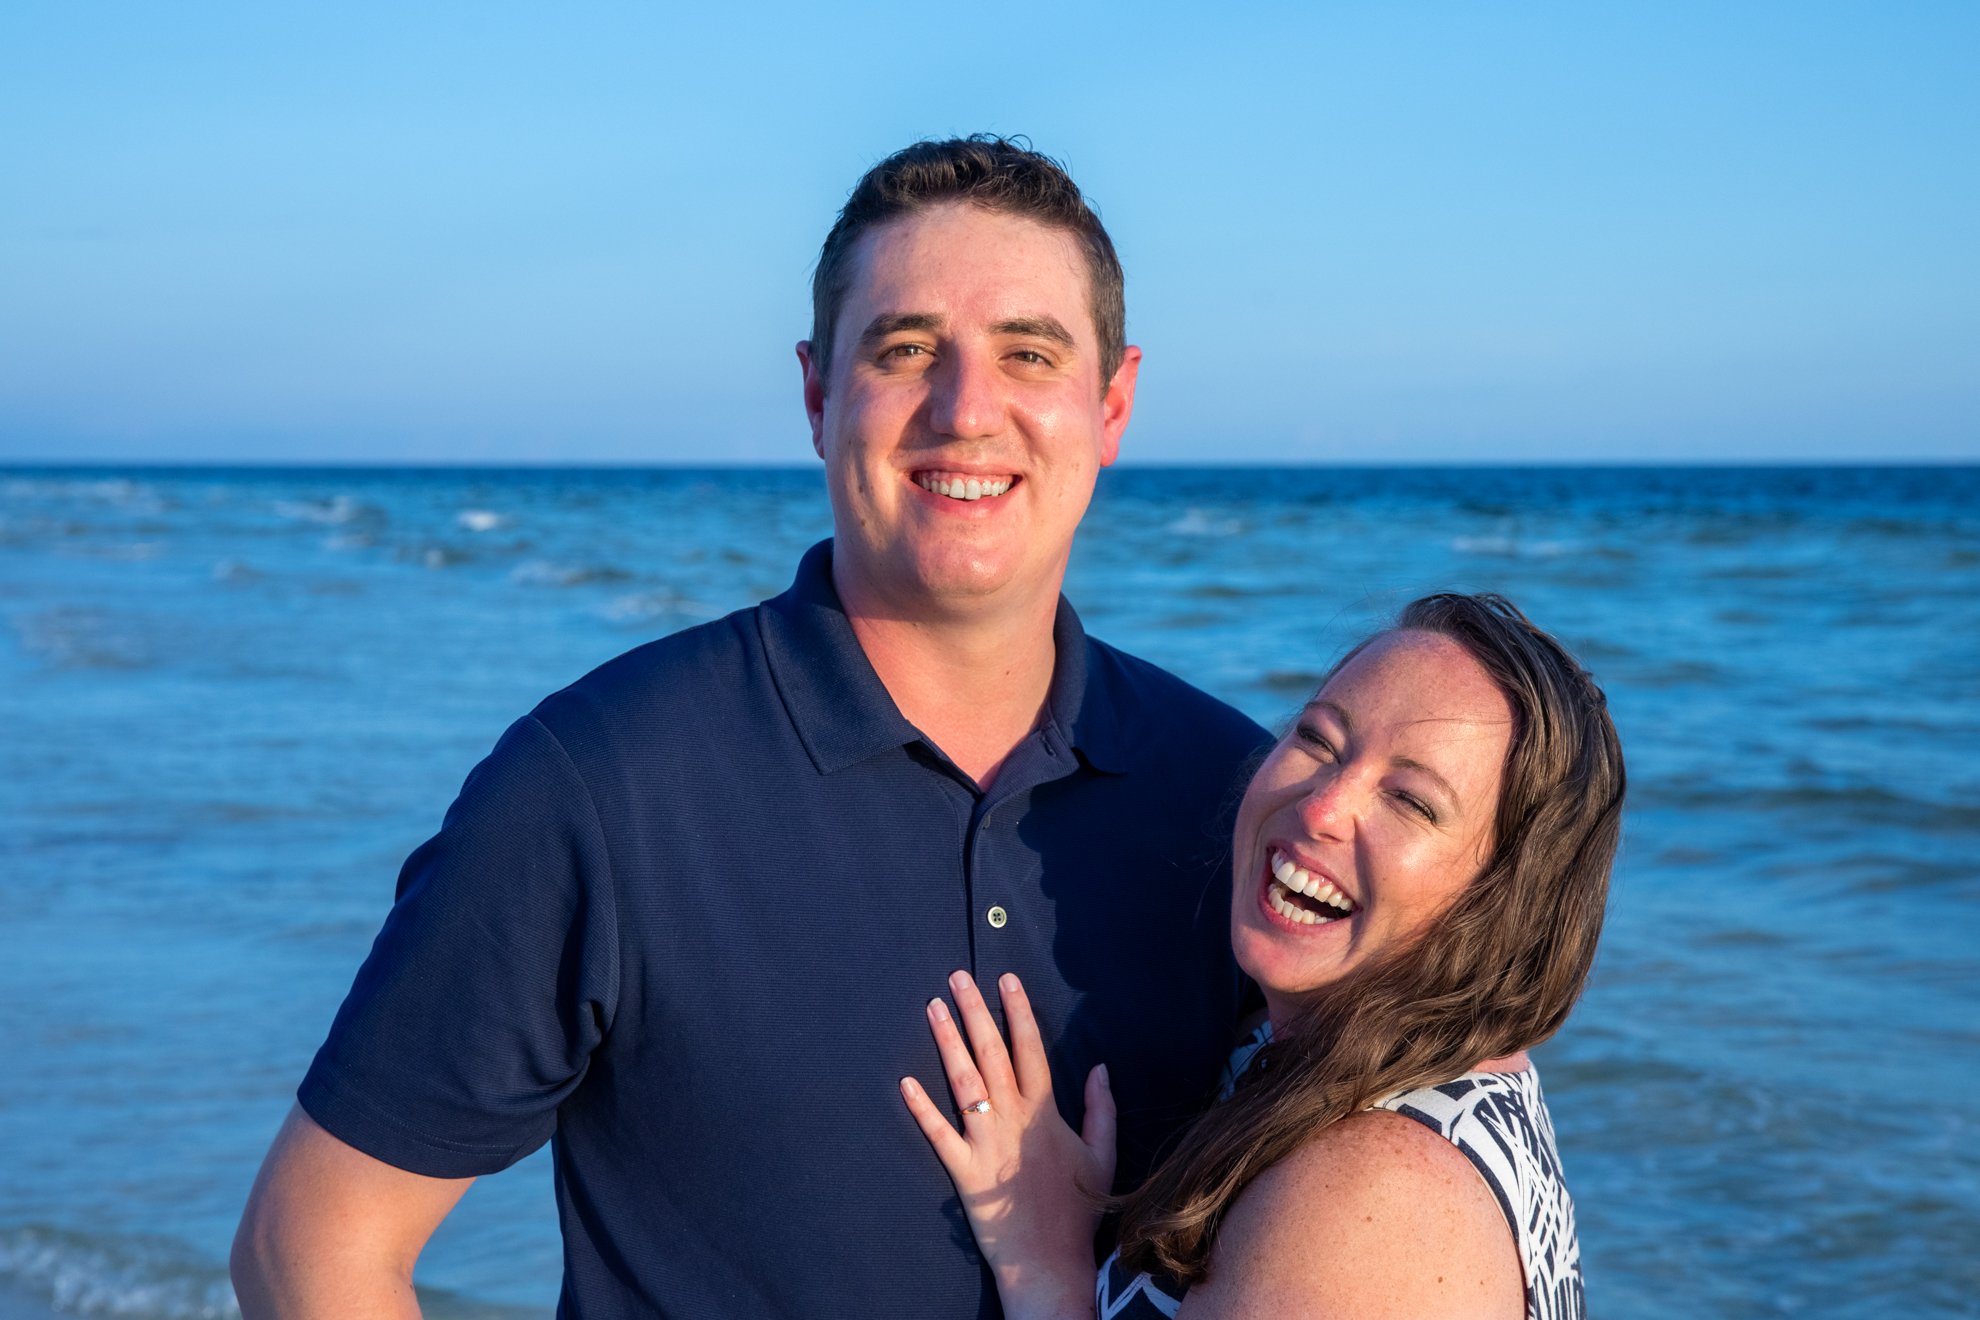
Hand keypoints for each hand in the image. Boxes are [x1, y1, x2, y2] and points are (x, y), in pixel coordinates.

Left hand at [901, 971, 1114, 1319]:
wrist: (1049, 1260)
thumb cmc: (1078, 1209)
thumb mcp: (1102, 1155)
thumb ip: (1101, 1108)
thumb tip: (1100, 1067)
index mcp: (1045, 1112)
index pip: (1030, 1048)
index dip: (1017, 1011)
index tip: (1005, 980)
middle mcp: (1012, 1118)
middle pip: (991, 1053)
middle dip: (975, 1011)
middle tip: (958, 977)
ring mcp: (985, 1142)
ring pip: (962, 1081)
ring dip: (947, 1041)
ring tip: (933, 1007)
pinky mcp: (961, 1169)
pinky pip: (937, 1132)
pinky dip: (920, 1107)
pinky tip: (904, 1081)